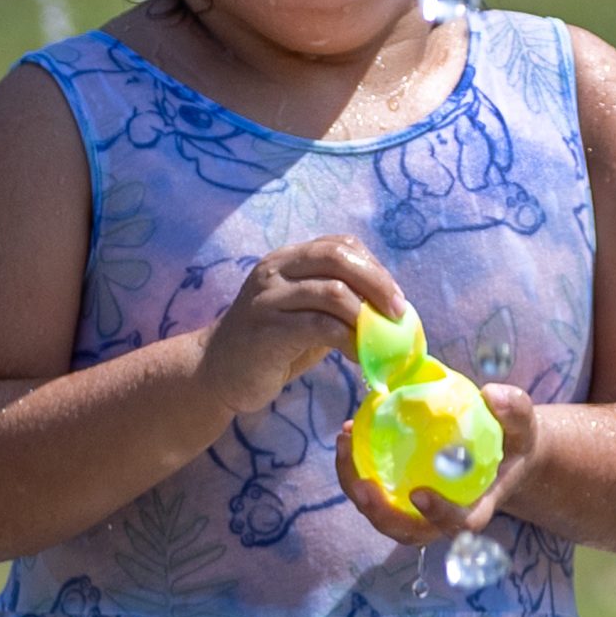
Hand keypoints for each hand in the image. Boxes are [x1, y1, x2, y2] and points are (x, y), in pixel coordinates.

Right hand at [193, 236, 408, 417]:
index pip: (339, 244)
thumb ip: (335, 302)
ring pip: (334, 292)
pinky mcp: (267, 331)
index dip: (374, 267)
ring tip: (385, 343)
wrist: (215, 372)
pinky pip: (321, 327)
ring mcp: (268, 298)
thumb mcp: (302, 313)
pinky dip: (352, 341)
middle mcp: (275, 270)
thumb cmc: (269, 346)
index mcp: (286, 259)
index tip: (395, 298)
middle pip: (338, 257)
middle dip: (378, 284)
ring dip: (368, 318)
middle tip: (400, 315)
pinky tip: (361, 359)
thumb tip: (389, 308)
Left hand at [337, 382, 540, 545]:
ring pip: (383, 515)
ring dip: (357, 489)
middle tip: (362, 483)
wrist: (503, 452)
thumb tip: (492, 395)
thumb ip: (513, 410)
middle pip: (410, 532)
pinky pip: (375, 490)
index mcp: (478, 506)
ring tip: (344, 445)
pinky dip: (355, 467)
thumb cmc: (512, 441)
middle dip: (382, 515)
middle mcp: (445, 517)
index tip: (418, 494)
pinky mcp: (401, 495)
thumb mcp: (521, 424)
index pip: (460, 523)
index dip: (439, 515)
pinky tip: (348, 432)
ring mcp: (420, 511)